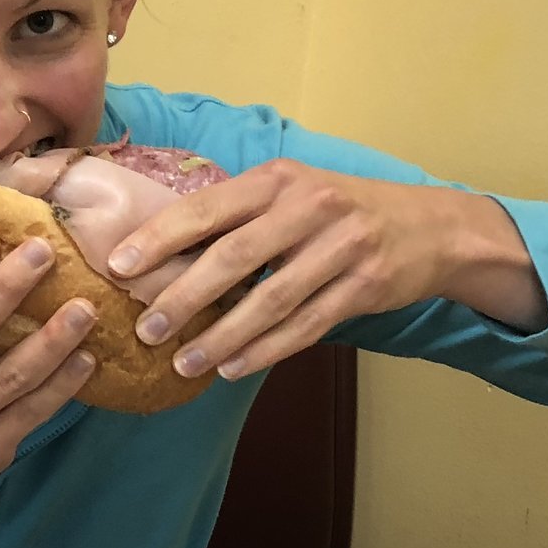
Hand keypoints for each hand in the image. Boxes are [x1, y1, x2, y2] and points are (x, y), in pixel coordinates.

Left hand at [110, 161, 544, 380]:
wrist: (430, 226)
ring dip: (222, 336)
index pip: (207, 208)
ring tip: (183, 362)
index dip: (159, 237)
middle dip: (183, 296)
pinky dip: (265, 350)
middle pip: (234, 257)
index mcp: (278, 179)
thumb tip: (158, 249)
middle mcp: (310, 206)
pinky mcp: (366, 285)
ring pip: (271, 301)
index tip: (117, 265)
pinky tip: (231, 367)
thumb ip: (237, 214)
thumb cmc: (338, 210)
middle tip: (147, 329)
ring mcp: (343, 247)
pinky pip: (306, 326)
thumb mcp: (290, 192)